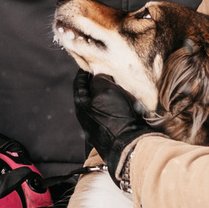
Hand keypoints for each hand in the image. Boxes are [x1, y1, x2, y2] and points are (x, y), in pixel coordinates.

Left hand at [71, 69, 155, 185]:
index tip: (88, 63)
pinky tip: (126, 101)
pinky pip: (113, 114)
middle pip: (90, 95)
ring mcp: (100, 128)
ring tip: (119, 84)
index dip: (84, 72)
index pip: (79, 84)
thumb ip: (99, 79)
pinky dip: (117, 105)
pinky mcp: (113, 134)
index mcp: (81, 107)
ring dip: (109, 94)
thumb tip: (100, 76)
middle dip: (97, 83)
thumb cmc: (116, 116)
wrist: (130, 144)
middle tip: (106, 72)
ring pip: (103, 105)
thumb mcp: (105, 89)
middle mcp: (87, 118)